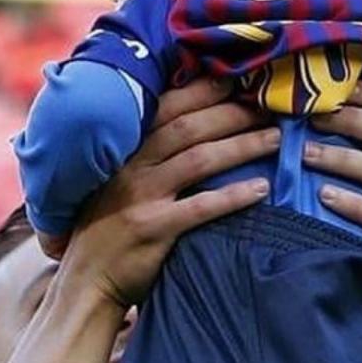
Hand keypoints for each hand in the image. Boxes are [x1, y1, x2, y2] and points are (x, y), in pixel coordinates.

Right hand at [58, 79, 279, 308]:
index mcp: (124, 150)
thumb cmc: (108, 230)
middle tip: (268, 106)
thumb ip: (145, 157)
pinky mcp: (153, 229)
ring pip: (199, 159)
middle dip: (232, 112)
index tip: (236, 80)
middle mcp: (130, 167)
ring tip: (275, 139)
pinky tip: (262, 189)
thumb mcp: (116, 183)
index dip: (202, 91)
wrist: (86, 282)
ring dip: (242, 145)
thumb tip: (194, 127)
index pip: (166, 107)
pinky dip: (234, 195)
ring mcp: (140, 197)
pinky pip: (201, 207)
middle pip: (188, 127)